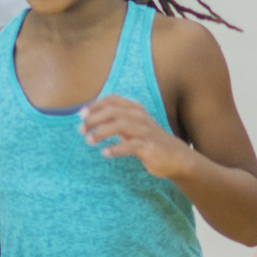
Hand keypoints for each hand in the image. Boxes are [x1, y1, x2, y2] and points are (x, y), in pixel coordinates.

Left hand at [80, 96, 196, 179]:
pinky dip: (115, 148)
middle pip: (113, 111)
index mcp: (135, 109)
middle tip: (81, 130)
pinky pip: (130, 145)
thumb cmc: (149, 141)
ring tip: (89, 141)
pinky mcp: (149, 146)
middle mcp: (140, 117)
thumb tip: (90, 119)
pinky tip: (105, 153)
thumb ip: (115, 121)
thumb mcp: (132, 127)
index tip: (81, 115)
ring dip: (101, 132)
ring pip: (120, 125)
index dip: (95, 105)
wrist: (176, 157)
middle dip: (94, 119)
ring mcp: (145, 131)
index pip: (112, 100)